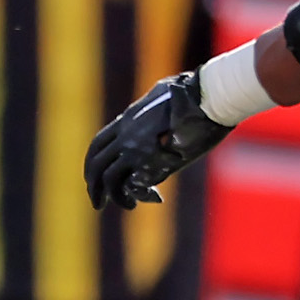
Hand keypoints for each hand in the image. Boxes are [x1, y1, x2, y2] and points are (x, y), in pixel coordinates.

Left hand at [85, 71, 231, 210]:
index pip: (98, 145)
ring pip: (109, 178)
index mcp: (127, 120)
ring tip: (128, 205)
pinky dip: (136, 195)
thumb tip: (157, 104)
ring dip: (114, 196)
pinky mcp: (151, 160)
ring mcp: (135, 148)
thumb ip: (152, 107)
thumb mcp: (163, 96)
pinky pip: (132, 184)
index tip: (94, 178)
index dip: (92, 163)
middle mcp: (125, 135)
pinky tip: (152, 198)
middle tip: (98, 202)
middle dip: (93, 186)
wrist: (206, 98)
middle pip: (96, 164)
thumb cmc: (193, 95)